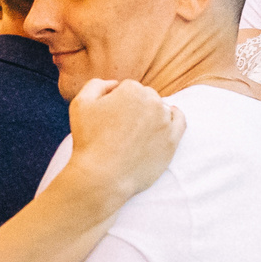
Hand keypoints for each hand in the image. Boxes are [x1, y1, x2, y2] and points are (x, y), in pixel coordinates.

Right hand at [62, 79, 183, 205]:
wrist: (102, 177)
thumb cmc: (88, 141)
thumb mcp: (80, 104)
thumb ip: (97, 85)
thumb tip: (114, 84)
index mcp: (132, 89)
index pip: (128, 88)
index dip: (116, 102)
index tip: (109, 117)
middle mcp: (152, 101)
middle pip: (146, 97)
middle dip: (135, 107)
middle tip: (121, 128)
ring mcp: (165, 121)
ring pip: (161, 109)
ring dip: (150, 115)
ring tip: (135, 132)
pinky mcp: (172, 140)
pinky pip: (179, 121)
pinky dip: (173, 118)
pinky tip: (167, 120)